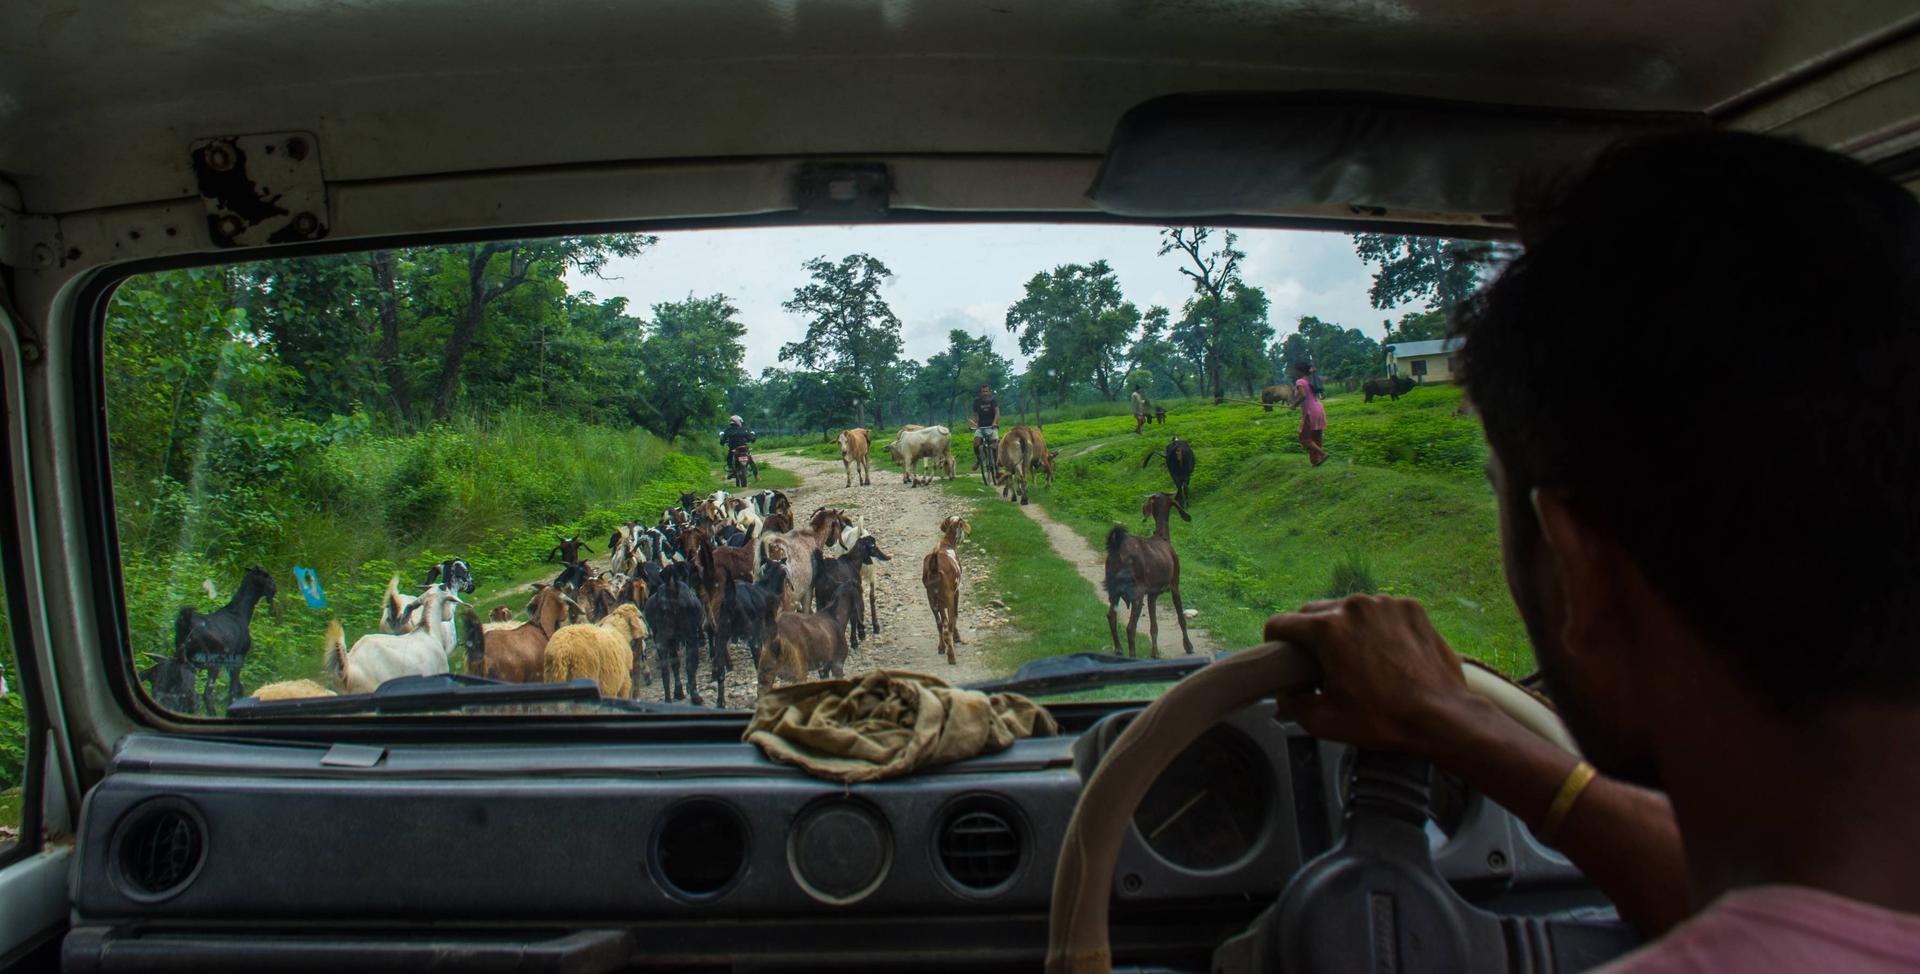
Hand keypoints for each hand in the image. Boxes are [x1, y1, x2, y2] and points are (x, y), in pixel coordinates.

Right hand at [1263, 595, 1476, 757]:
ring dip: (1344, 628)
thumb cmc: (1383, 720)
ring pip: (1349, 609)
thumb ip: (1293, 703)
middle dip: (1308, 633)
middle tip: (1316, 661)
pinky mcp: (1411, 608)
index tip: (1280, 655)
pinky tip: (1385, 651)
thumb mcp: (1324, 722)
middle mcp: (1354, 606)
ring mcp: (1386, 604)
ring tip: (1355, 656)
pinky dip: (1376, 627)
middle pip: (1314, 612)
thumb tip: (1285, 693)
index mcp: (1327, 629)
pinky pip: (1381, 612)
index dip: (1274, 641)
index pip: (1281, 623)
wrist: (1442, 717)